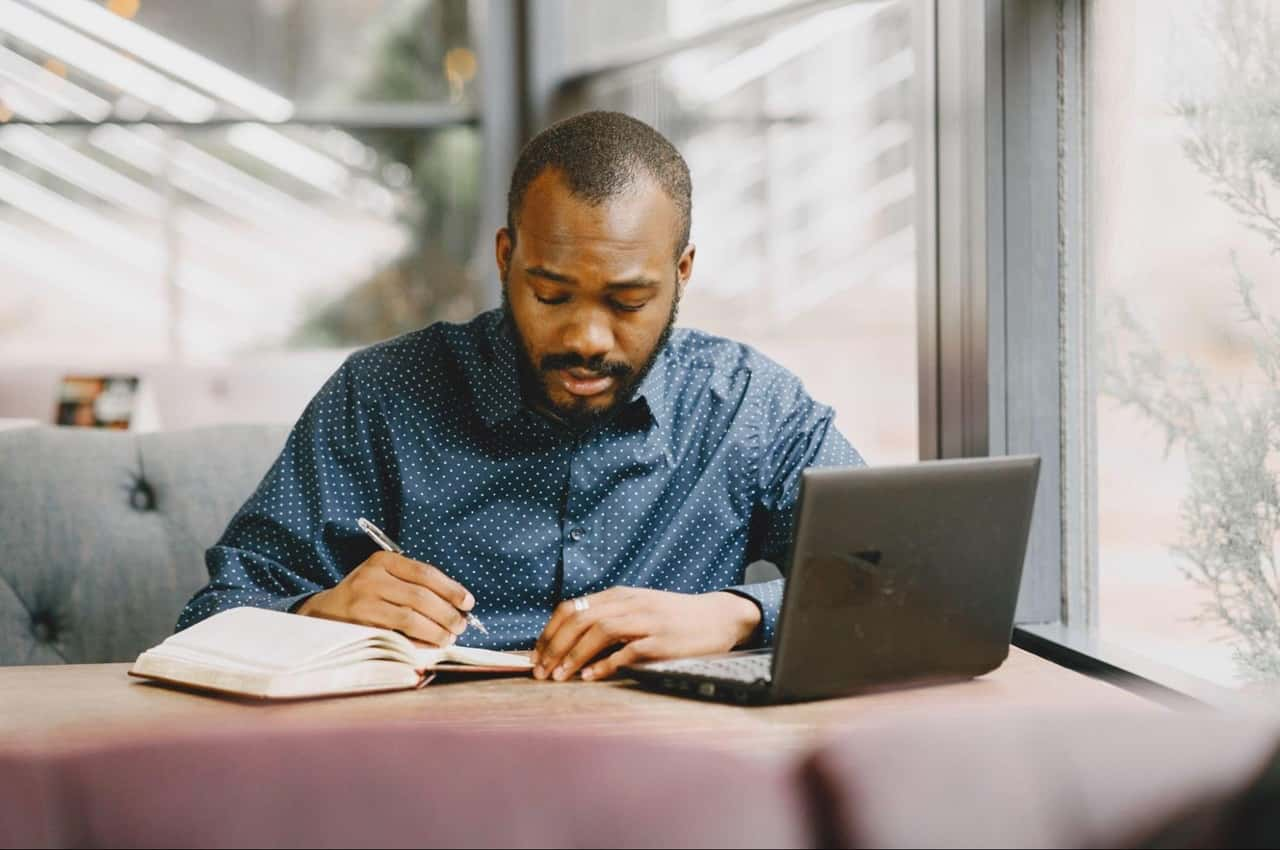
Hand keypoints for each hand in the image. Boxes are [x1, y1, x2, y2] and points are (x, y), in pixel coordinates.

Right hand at [295, 551, 474, 647]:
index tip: (468, 603)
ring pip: (410, 618)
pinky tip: (429, 645)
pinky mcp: (359, 627)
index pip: (425, 573)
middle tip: (461, 625)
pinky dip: (418, 642)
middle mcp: (371, 579)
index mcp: (383, 561)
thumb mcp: (386, 578)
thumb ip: (415, 585)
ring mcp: (362, 603)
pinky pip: (396, 636)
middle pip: (421, 597)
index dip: (451, 589)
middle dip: (447, 614)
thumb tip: (457, 604)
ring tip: (449, 637)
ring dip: (436, 631)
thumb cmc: (366, 595)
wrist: (323, 612)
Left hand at [531, 588, 761, 681]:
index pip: (571, 609)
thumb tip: (568, 641)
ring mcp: (646, 621)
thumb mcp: (637, 609)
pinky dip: (605, 665)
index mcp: (619, 596)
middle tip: (540, 672)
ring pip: (599, 631)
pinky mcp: (662, 641)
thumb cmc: (673, 618)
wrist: (717, 618)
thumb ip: (607, 619)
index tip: (536, 657)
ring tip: (559, 676)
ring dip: (574, 655)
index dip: (549, 633)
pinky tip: (591, 677)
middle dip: (554, 647)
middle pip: (579, 619)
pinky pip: (627, 651)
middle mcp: (629, 604)